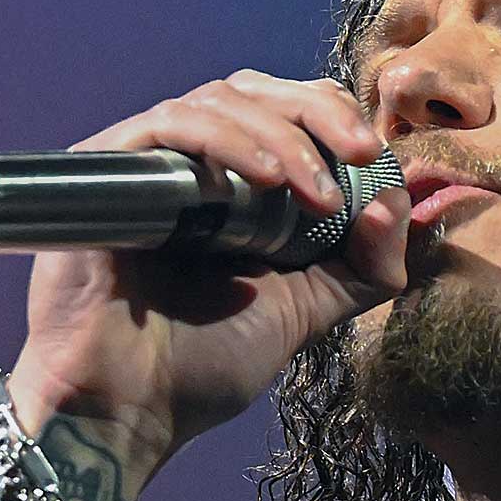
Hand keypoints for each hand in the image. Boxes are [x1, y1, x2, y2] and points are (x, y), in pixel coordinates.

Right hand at [7, 70, 407, 479]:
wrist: (123, 410)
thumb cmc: (198, 366)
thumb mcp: (306, 312)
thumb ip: (360, 266)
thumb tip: (395, 201)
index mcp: (230, 188)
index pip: (285, 112)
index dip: (335, 118)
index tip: (376, 157)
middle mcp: (187, 165)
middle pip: (255, 89)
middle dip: (319, 112)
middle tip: (361, 152)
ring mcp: (145, 165)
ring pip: (218, 100)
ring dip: (282, 136)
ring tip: (315, 193)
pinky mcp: (105, 170)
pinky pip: (170, 125)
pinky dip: (227, 141)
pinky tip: (266, 179)